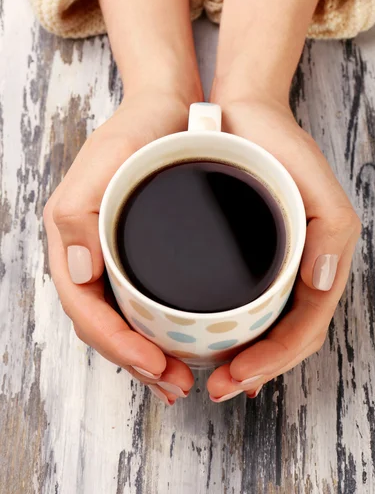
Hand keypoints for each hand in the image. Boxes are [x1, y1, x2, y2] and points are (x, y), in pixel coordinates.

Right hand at [44, 0, 202, 404]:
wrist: (167, 108)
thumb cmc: (138, 131)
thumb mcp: (106, 160)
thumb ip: (80, 213)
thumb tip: (78, 272)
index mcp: (74, 238)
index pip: (87, 309)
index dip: (118, 345)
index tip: (156, 365)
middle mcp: (90, 253)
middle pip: (104, 324)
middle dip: (137, 362)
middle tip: (176, 384)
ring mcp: (113, 254)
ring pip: (122, 319)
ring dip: (148, 355)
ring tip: (181, 377)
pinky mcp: (138, 252)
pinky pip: (139, 302)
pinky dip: (158, 331)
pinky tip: (181, 342)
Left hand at [206, 99, 360, 400]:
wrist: (243, 114)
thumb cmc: (280, 147)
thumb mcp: (318, 183)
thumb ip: (331, 232)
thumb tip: (322, 283)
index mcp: (319, 261)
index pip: (304, 328)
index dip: (275, 360)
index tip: (238, 376)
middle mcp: (297, 269)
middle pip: (285, 337)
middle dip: (256, 370)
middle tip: (219, 387)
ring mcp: (270, 264)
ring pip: (264, 327)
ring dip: (244, 359)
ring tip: (214, 375)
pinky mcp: (244, 255)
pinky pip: (245, 303)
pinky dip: (233, 330)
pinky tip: (216, 343)